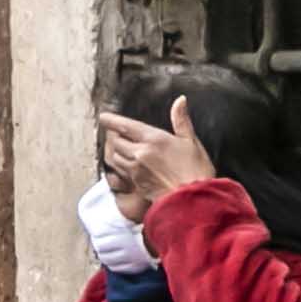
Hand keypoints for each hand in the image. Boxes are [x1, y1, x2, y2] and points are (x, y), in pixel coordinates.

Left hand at [98, 97, 215, 210]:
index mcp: (154, 139)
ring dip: (117, 152)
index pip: (124, 125)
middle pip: (115, 141)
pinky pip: (120, 172)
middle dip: (115, 137)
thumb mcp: (191, 142)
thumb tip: (180, 100)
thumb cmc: (196, 171)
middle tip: (118, 134)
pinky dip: (121, 167)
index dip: (111, 120)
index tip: (104, 117)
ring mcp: (136, 170)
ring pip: (115, 157)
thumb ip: (181, 120)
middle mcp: (140, 153)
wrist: (194, 201)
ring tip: (123, 150)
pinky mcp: (135, 184)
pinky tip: (129, 166)